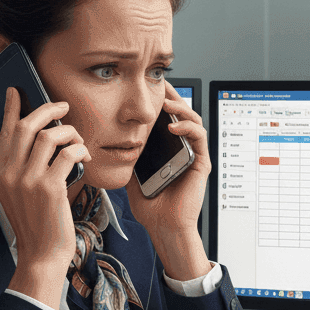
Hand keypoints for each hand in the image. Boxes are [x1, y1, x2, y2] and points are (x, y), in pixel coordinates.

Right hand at [0, 87, 90, 308]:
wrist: (42, 254)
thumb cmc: (37, 224)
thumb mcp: (20, 195)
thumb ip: (24, 169)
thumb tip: (41, 140)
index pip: (4, 133)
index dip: (10, 109)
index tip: (16, 91)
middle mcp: (9, 174)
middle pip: (25, 126)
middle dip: (47, 110)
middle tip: (62, 105)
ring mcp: (28, 180)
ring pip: (50, 137)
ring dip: (70, 132)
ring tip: (79, 140)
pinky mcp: (49, 187)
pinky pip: (68, 153)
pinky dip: (80, 150)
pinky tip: (85, 155)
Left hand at [126, 82, 212, 281]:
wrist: (163, 226)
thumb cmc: (150, 205)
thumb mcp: (131, 172)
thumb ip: (127, 154)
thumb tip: (108, 138)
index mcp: (167, 148)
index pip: (166, 116)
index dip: (160, 99)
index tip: (147, 86)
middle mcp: (182, 148)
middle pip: (182, 112)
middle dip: (172, 95)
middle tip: (159, 83)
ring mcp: (193, 154)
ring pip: (193, 120)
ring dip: (181, 107)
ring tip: (166, 102)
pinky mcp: (201, 163)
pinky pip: (199, 138)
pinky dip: (187, 127)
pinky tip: (173, 126)